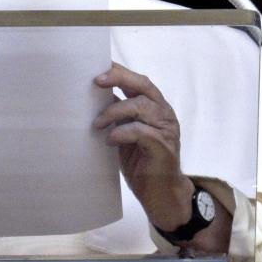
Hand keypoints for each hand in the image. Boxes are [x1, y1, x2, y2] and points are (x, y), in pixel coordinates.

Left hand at [93, 62, 191, 230]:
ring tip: (97, 123)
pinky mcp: (163, 147)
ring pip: (141, 106)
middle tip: (96, 81)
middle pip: (143, 85)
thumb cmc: (141, 162)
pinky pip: (141, 132)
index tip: (97, 67)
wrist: (161, 195)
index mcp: (156, 107)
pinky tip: (110, 140)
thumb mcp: (126, 134)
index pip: (139, 81)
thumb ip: (118, 115)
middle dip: (119, 79)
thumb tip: (94, 98)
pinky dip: (122, 133)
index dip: (120, 71)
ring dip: (114, 111)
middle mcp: (164, 114)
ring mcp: (166, 129)